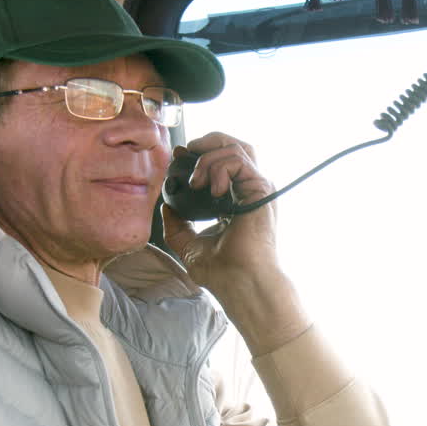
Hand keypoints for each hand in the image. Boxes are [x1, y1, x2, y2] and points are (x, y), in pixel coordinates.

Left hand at [161, 132, 309, 354]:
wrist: (240, 283)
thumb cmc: (223, 272)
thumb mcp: (189, 245)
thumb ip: (177, 226)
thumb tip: (166, 207)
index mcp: (236, 201)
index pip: (223, 162)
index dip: (201, 153)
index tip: (178, 157)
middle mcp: (249, 192)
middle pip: (234, 146)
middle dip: (208, 142)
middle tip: (187, 153)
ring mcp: (257, 189)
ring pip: (236, 148)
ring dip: (208, 159)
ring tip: (196, 182)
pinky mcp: (260, 190)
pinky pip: (238, 161)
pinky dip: (219, 168)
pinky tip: (212, 189)